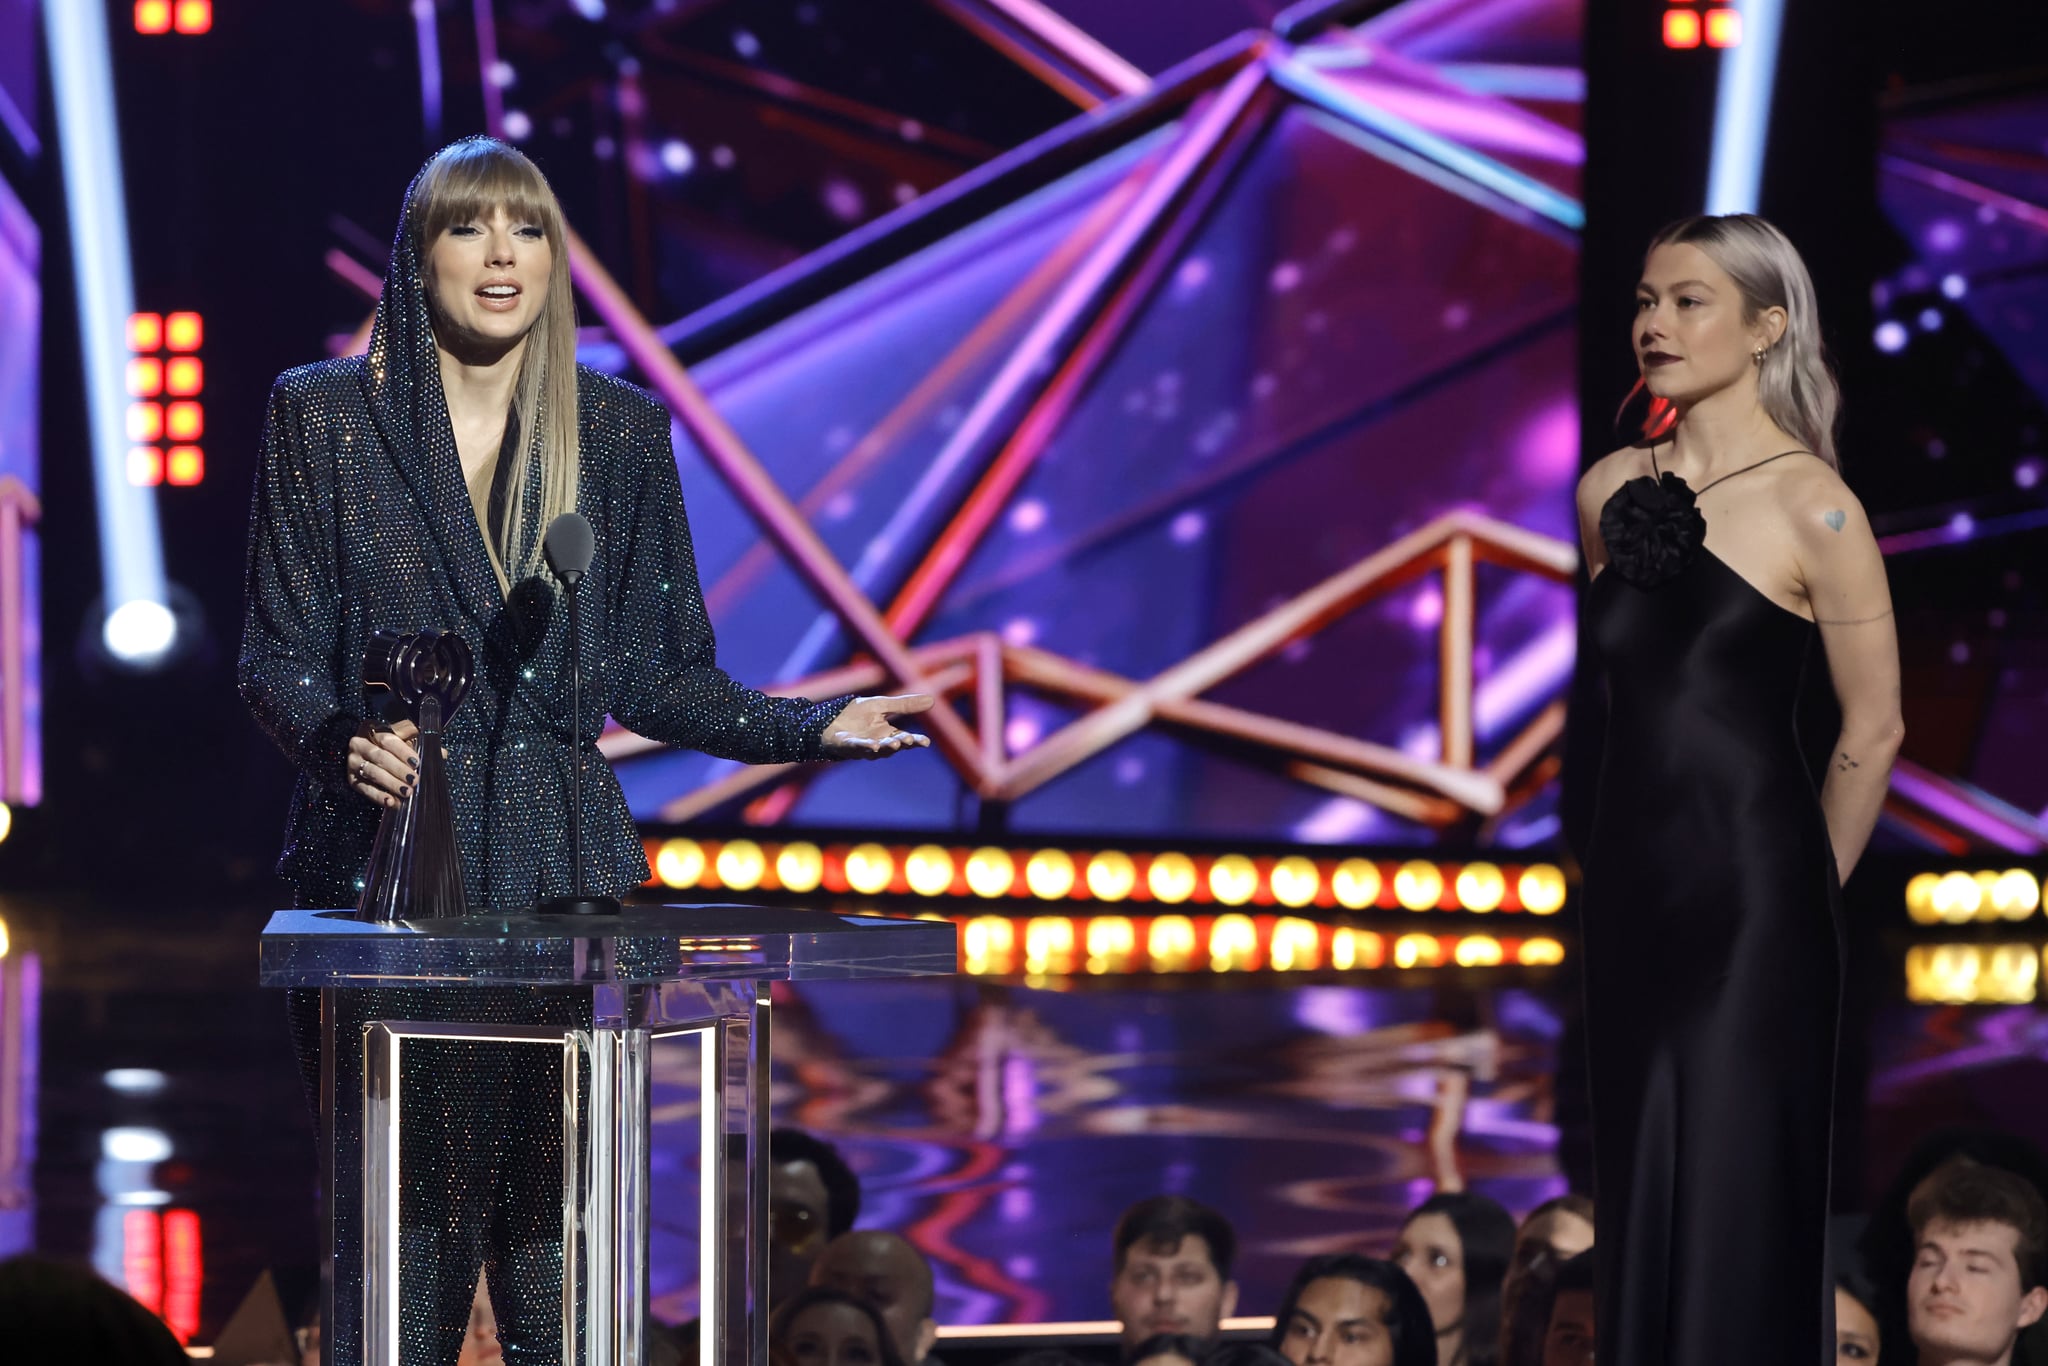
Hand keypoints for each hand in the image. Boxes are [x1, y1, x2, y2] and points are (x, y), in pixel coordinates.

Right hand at [348, 719, 418, 808]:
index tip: (417, 763)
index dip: (403, 752)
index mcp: (373, 730)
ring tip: (407, 792)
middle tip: (415, 781)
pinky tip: (392, 802)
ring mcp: (353, 762)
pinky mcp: (351, 779)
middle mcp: (359, 744)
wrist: (365, 757)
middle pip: (380, 757)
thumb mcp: (403, 739)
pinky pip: (365, 788)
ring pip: (372, 773)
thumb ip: (420, 743)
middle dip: (399, 770)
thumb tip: (441, 753)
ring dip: (391, 784)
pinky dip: (379, 796)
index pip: (388, 740)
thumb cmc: (390, 746)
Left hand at [820, 694, 934, 760]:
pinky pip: (857, 747)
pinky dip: (865, 747)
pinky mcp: (846, 746)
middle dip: (901, 743)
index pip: (905, 739)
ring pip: (877, 750)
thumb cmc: (857, 714)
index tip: (926, 742)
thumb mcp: (882, 705)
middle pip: (892, 746)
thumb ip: (904, 705)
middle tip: (909, 739)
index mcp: (887, 734)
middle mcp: (877, 743)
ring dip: (886, 747)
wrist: (830, 717)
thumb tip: (932, 700)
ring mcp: (862, 747)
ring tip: (894, 743)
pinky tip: (874, 745)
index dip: (915, 741)